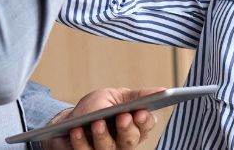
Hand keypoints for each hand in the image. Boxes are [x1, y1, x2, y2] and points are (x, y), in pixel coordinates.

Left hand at [44, 87, 162, 149]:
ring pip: (109, 149)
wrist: (71, 121)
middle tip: (122, 117)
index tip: (139, 113)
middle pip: (131, 141)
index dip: (144, 120)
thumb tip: (163, 90)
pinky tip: (77, 131)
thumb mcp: (116, 96)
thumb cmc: (98, 107)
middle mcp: (124, 142)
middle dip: (127, 130)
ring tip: (96, 123)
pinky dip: (81, 141)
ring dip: (103, 136)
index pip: (146, 125)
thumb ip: (137, 96)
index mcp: (135, 125)